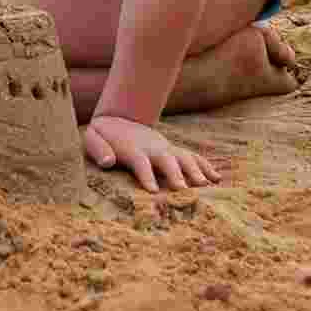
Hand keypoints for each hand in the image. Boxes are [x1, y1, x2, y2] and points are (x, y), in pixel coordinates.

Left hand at [84, 114, 219, 191]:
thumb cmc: (104, 136)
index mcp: (132, 149)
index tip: (153, 191)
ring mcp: (166, 149)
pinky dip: (206, 166)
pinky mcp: (175, 151)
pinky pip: (193, 156)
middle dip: (175, 174)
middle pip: (167, 160)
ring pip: (184, 157)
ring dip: (196, 170)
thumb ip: (97, 148)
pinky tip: (218, 178)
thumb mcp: (92, 137)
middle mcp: (153, 149)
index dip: (146, 176)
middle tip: (184, 190)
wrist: (119, 118)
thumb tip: (107, 162)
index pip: (140, 162)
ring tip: (207, 186)